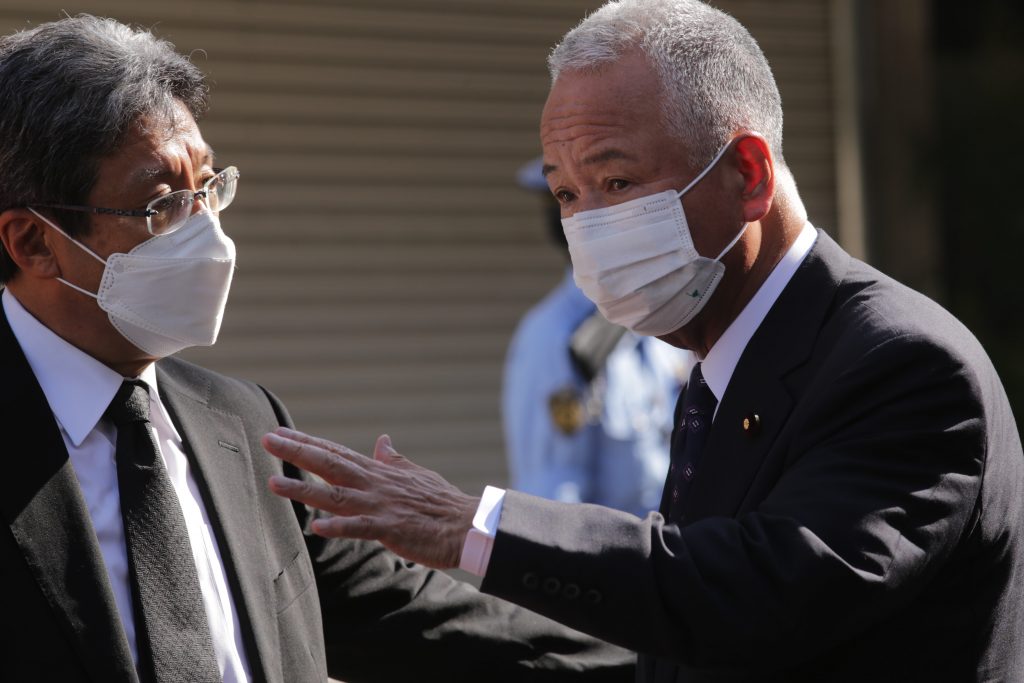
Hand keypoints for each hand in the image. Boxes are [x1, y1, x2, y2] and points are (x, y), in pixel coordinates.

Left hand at [263, 427, 479, 568]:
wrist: (466, 523)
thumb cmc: (441, 501)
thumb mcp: (416, 474)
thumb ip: (393, 459)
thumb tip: (383, 440)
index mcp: (378, 472)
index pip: (336, 452)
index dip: (307, 442)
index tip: (281, 433)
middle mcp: (373, 484)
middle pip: (329, 464)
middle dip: (297, 452)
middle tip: (268, 439)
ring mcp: (379, 505)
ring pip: (335, 494)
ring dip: (303, 489)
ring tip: (273, 483)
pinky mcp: (390, 527)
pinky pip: (360, 527)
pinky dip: (339, 526)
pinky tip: (317, 526)